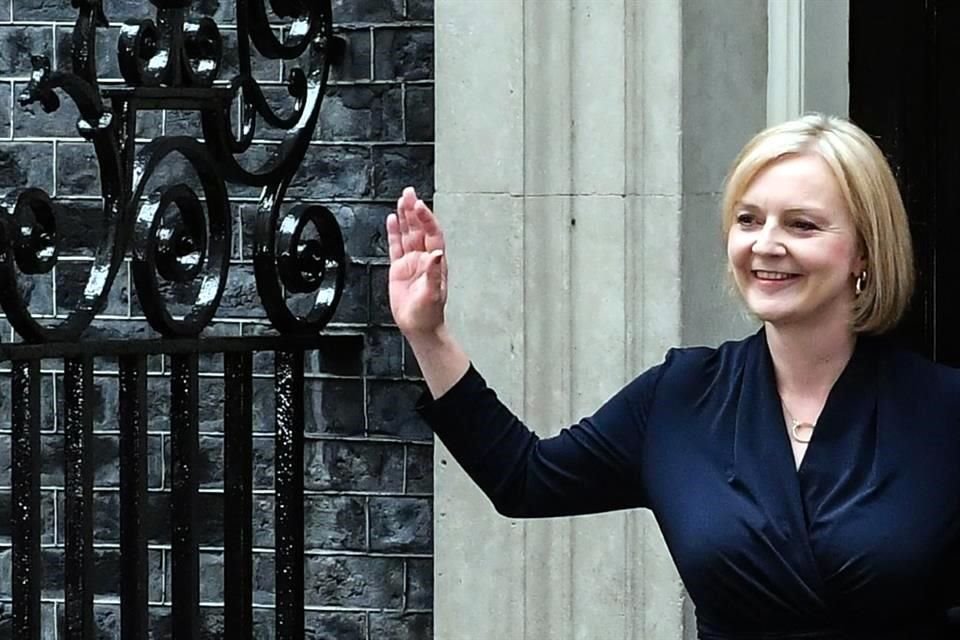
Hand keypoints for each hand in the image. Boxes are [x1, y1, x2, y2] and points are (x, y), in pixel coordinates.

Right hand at [387, 186, 446, 335]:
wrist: (418, 326)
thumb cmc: (429, 313)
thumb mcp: (433, 294)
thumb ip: (433, 274)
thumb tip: (435, 256)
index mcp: (435, 262)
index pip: (432, 234)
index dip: (426, 219)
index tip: (419, 206)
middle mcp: (424, 258)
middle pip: (419, 229)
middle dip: (414, 210)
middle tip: (409, 193)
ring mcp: (411, 262)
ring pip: (408, 233)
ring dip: (405, 217)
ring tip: (402, 200)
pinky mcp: (399, 268)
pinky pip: (396, 246)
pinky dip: (394, 233)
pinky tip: (392, 220)